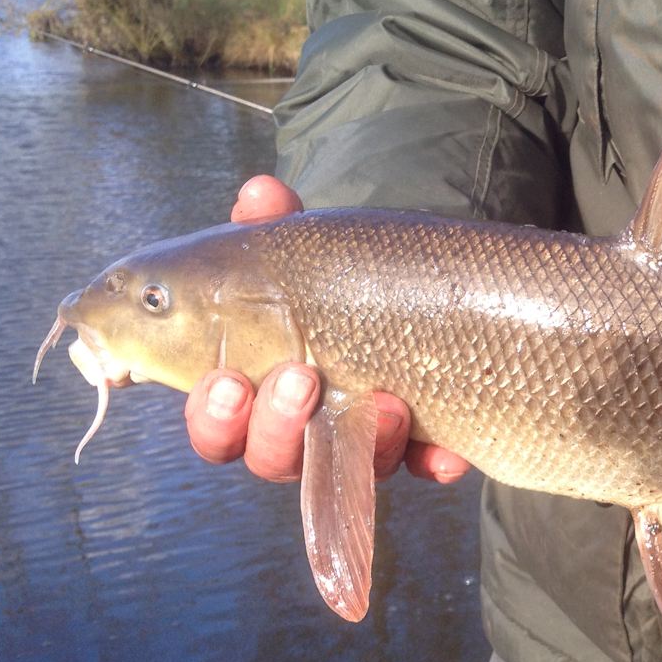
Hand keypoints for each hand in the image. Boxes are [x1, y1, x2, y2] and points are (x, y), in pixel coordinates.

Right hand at [181, 175, 473, 485]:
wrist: (410, 289)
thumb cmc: (331, 280)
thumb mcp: (301, 251)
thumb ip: (274, 228)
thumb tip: (260, 194)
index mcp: (254, 393)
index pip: (218, 429)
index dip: (215, 417)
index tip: (227, 381)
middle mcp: (303, 431)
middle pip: (274, 459)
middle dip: (281, 425)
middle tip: (300, 377)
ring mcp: (363, 442)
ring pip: (352, 467)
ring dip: (365, 440)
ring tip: (383, 398)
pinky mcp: (420, 444)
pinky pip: (427, 467)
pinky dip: (435, 461)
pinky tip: (447, 455)